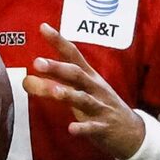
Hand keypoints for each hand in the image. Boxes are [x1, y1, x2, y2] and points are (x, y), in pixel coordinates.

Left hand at [27, 28, 147, 159]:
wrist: (132, 132)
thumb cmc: (101, 107)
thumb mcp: (82, 90)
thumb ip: (55, 83)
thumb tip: (26, 79)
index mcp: (89, 77)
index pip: (73, 54)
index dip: (59, 41)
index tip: (43, 27)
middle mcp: (94, 89)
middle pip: (76, 74)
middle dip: (57, 67)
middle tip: (37, 62)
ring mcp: (100, 108)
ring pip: (84, 99)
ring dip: (69, 94)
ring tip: (54, 91)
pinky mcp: (103, 128)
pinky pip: (92, 128)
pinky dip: (82, 128)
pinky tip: (71, 129)